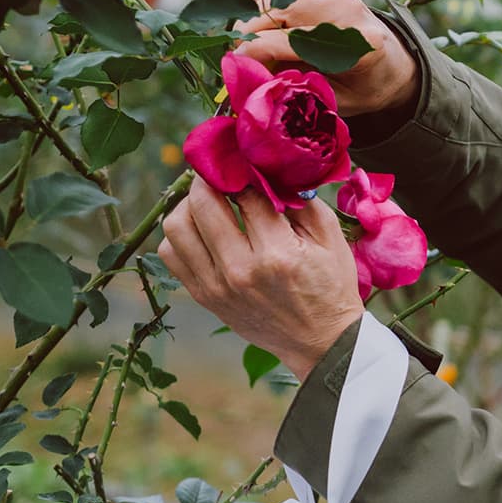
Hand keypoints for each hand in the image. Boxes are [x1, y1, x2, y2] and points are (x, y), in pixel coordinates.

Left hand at [158, 176, 362, 381]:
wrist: (321, 342)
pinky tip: (202, 231)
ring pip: (176, 228)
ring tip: (208, 202)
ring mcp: (217, 286)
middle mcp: (240, 270)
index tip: (244, 160)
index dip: (243, 170)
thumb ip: (300, 199)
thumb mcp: (330, 238)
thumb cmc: (330, 286)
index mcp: (277, 253)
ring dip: (189, 206)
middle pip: (201, 204)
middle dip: (209, 179)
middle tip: (221, 173)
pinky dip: (180, 236)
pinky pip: (170, 255)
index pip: (245, 193)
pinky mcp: (204, 297)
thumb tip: (269, 169)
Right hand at [235, 0, 419, 116]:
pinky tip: (264, 29)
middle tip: (237, 54)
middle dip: (251, 29)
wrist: (395, 65)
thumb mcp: (335, 99)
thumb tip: (251, 74)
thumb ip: (298, 85)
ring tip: (250, 41)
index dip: (259, 49)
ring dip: (255, 14)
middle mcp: (349, 12)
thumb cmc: (365, 89)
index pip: (296, 40)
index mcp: (359, 45)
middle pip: (282, 7)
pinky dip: (265, 7)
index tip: (236, 61)